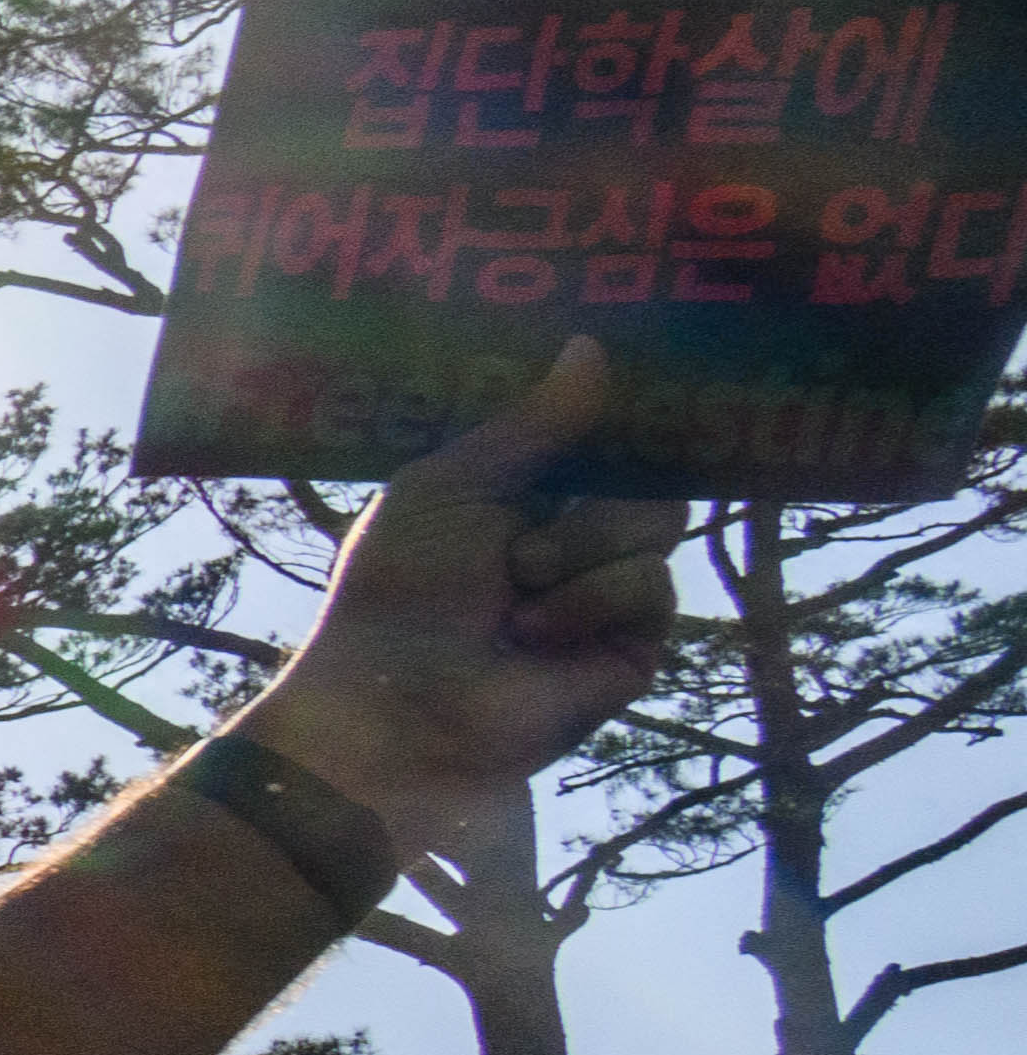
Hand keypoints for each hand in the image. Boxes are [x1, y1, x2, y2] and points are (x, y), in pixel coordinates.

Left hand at [236, 348, 688, 820]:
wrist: (397, 707)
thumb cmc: (397, 592)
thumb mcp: (451, 487)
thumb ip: (530, 425)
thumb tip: (592, 347)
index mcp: (521, 492)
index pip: (600, 434)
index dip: (623, 411)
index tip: (641, 376)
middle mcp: (572, 535)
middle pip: (648, 472)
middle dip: (591, 495)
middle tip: (526, 535)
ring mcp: (608, 589)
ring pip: (657, 523)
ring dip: (578, 550)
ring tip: (514, 594)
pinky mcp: (635, 644)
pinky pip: (653, 585)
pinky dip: (590, 601)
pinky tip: (535, 636)